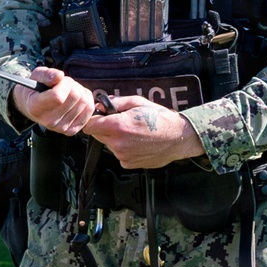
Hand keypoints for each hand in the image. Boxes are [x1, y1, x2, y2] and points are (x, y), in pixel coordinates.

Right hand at [12, 65, 94, 134]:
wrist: (33, 106)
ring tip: (69, 91)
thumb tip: (59, 76)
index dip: (64, 83)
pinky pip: (89, 110)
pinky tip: (77, 98)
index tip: (60, 80)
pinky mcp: (71, 130)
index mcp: (36, 108)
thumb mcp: (36, 76)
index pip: (58, 96)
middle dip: (72, 85)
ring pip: (84, 102)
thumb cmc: (36, 89)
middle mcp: (48, 121)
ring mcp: (61, 128)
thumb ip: (47, 74)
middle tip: (64, 84)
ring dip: (80, 91)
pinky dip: (87, 99)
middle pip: (74, 97)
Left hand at [83, 96, 205, 168]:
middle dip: (105, 128)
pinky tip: (138, 143)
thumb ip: (116, 103)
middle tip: (122, 122)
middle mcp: (117, 143)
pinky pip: (118, 154)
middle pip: (97, 135)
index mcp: (117, 126)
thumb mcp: (138, 102)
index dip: (93, 120)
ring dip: (115, 138)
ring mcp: (122, 156)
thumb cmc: (160, 118)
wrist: (178, 138)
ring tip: (134, 133)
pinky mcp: (128, 164)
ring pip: (109, 145)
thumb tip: (101, 105)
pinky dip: (124, 148)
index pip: (89, 125)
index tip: (100, 117)